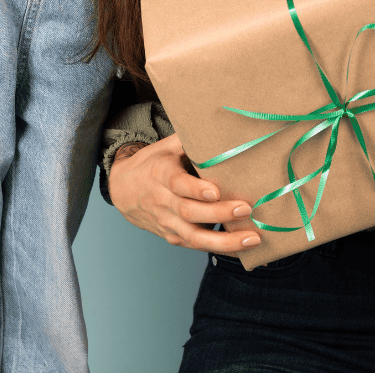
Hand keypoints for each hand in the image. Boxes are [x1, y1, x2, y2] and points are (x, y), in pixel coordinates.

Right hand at [108, 135, 262, 253]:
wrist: (122, 190)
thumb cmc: (152, 164)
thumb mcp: (166, 146)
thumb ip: (190, 139)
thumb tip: (222, 126)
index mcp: (161, 174)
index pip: (177, 184)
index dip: (195, 189)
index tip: (215, 191)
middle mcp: (163, 201)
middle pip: (190, 212)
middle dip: (219, 213)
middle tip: (246, 209)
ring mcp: (167, 222)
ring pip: (194, 237)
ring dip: (224, 241)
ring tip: (252, 239)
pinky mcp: (173, 237)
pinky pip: (196, 246)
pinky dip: (220, 249)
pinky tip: (242, 248)